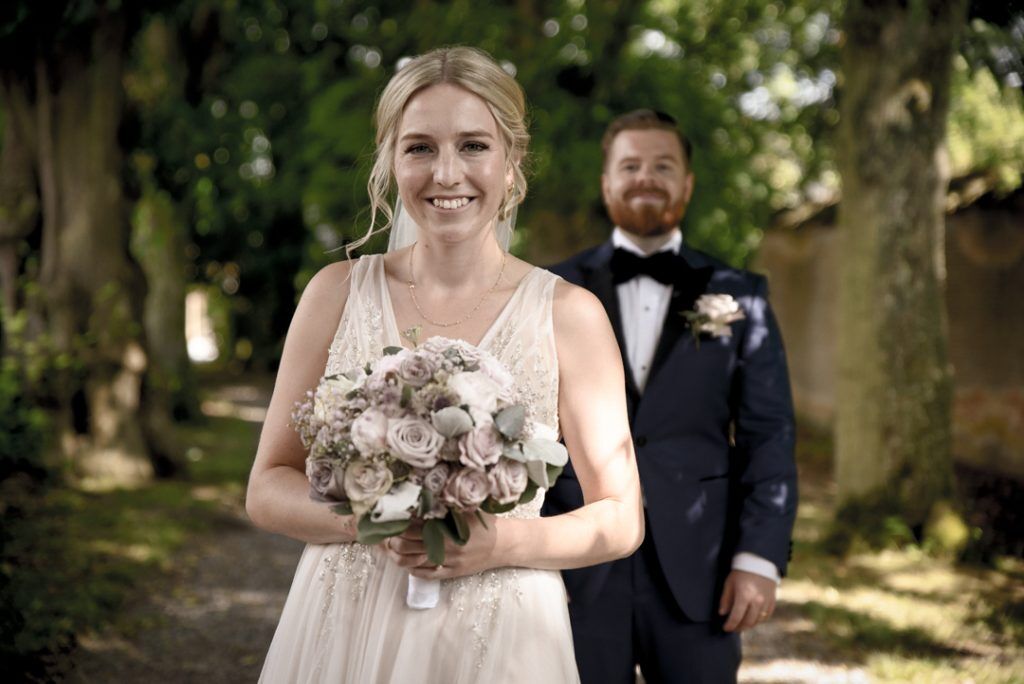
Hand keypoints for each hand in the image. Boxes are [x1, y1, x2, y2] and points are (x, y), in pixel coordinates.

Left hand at [382, 513, 499, 579]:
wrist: (503, 544)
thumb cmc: (484, 523)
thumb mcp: (466, 510)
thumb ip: (446, 506)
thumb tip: (422, 497)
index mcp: (447, 528)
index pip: (414, 528)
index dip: (398, 525)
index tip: (388, 520)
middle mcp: (446, 546)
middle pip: (409, 546)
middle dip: (394, 541)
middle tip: (385, 535)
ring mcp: (448, 562)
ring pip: (415, 562)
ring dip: (400, 556)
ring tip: (391, 549)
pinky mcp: (452, 573)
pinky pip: (428, 574)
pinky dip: (414, 569)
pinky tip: (407, 562)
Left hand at [719, 569, 776, 631]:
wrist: (759, 562)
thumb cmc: (741, 572)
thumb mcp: (729, 583)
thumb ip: (725, 599)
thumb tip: (722, 613)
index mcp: (744, 596)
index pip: (736, 617)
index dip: (730, 625)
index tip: (726, 628)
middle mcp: (756, 601)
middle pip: (748, 622)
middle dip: (739, 627)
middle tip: (733, 628)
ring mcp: (766, 602)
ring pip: (757, 621)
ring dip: (749, 625)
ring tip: (742, 624)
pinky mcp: (772, 601)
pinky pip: (766, 616)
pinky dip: (759, 620)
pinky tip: (753, 619)